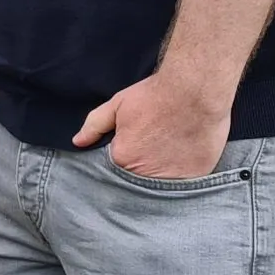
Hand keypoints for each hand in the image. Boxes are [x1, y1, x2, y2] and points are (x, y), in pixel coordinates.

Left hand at [74, 71, 230, 179]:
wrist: (195, 90)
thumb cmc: (156, 95)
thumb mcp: (118, 105)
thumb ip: (95, 125)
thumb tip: (78, 142)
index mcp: (123, 159)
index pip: (116, 170)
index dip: (125, 157)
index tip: (135, 146)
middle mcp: (146, 175)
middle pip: (139, 179)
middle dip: (143, 167)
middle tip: (154, 147)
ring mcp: (173, 179)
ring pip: (162, 184)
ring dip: (162, 172)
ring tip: (169, 150)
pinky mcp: (195, 176)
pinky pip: (185, 182)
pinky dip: (183, 173)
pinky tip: (184, 155)